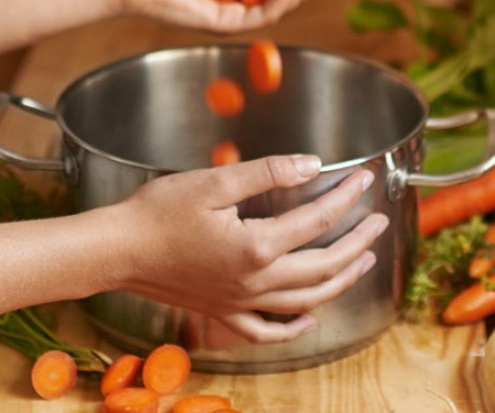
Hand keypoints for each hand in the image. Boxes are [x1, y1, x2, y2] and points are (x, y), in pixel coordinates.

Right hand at [111, 155, 386, 342]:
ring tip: (362, 262)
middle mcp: (255, 281)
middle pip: (324, 266)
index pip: (317, 219)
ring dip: (341, 281)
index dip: (346, 197)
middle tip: (378, 222)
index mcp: (256, 245)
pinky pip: (268, 330)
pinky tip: (312, 317)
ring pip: (307, 300)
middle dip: (358, 243)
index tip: (363, 179)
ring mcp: (241, 302)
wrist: (117, 250)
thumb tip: (311, 165)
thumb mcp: (214, 182)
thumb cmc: (158, 213)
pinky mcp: (224, 311)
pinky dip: (296, 327)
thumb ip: (268, 173)